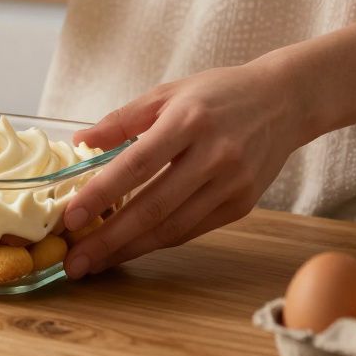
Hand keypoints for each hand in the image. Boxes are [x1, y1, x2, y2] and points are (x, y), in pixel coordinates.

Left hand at [62, 58, 310, 278]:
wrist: (285, 102)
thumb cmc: (218, 94)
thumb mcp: (168, 93)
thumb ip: (123, 119)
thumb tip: (80, 142)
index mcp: (188, 121)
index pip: (136, 164)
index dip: (101, 194)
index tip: (70, 218)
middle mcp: (214, 156)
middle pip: (153, 207)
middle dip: (109, 239)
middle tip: (75, 262)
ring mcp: (232, 184)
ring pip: (173, 227)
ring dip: (130, 249)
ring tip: (95, 262)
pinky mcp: (242, 204)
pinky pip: (192, 230)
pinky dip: (158, 241)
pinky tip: (130, 248)